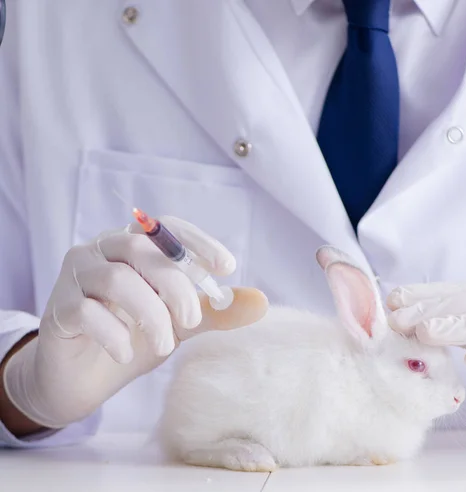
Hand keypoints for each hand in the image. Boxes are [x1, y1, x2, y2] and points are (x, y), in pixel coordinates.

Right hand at [2, 216, 267, 428]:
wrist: (82, 379)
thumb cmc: (133, 337)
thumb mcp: (180, 323)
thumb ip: (215, 310)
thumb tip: (262, 301)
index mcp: (132, 245)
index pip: (165, 227)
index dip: (197, 242)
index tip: (227, 268)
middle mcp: (101, 251)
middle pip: (141, 248)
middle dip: (176, 284)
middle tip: (192, 319)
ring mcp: (75, 278)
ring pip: (116, 278)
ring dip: (150, 313)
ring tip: (164, 345)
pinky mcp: (57, 310)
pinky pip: (86, 312)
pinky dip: (115, 334)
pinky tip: (127, 353)